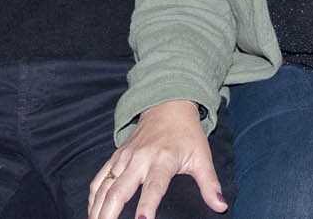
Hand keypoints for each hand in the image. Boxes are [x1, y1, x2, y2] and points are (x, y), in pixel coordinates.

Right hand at [88, 99, 226, 218]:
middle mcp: (140, 158)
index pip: (154, 186)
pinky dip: (93, 196)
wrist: (168, 104)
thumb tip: (220, 206)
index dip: (147, 204)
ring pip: (105, 185)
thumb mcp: (202, 157)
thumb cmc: (187, 134)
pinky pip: (99, 178)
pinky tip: (92, 211)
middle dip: (110, 213)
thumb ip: (210, 183)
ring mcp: (124, 157)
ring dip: (98, 208)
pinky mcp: (116, 156)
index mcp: (163, 159)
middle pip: (120, 189)